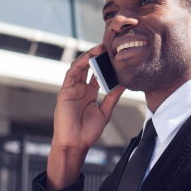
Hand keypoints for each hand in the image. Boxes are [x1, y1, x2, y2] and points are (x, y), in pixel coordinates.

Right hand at [48, 44, 125, 189]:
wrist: (75, 143)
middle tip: (109, 46)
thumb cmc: (88, 131)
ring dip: (89, 57)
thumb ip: (113, 96)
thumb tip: (124, 83)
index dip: (105, 64)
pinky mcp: (65, 91)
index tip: (116, 55)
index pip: (98, 74)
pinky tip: (88, 57)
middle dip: (98, 57)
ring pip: (80, 67)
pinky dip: (79, 64)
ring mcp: (72, 89)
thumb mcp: (105, 111)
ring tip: (100, 48)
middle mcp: (81, 89)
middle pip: (89, 68)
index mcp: (90, 93)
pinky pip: (71, 74)